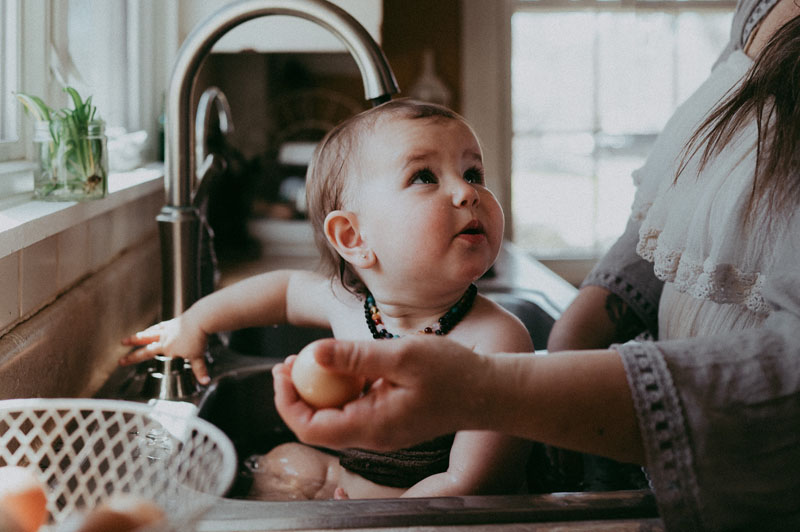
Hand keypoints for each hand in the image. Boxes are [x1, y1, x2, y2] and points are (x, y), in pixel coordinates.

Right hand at [120, 317, 209, 383]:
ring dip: (138, 337)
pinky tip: (153, 328)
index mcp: (167, 348)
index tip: (121, 362)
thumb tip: (205, 381)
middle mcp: (164, 339)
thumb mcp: (198, 357)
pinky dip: (155, 328)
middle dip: (132, 351)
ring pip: (149, 334)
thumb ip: (200, 370)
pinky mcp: (173, 322)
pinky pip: (161, 326)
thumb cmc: (198, 338)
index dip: (133, 359)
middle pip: (144, 345)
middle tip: (120, 352)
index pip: (146, 355)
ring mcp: (168, 330)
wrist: (201, 319)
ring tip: (128, 339)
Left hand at [273, 336, 490, 450]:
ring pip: (334, 415)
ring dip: (318, 388)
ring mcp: (381, 429)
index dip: (287, 401)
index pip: (310, 427)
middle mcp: (372, 435)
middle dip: (297, 392)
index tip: (282, 370)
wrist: (489, 392)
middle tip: (289, 360)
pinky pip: (354, 407)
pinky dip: (342, 387)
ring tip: (311, 356)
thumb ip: (356, 357)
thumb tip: (314, 353)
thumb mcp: (402, 355)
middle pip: (317, 423)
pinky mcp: (389, 419)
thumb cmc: (454, 373)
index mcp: (371, 426)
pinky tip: (346, 363)